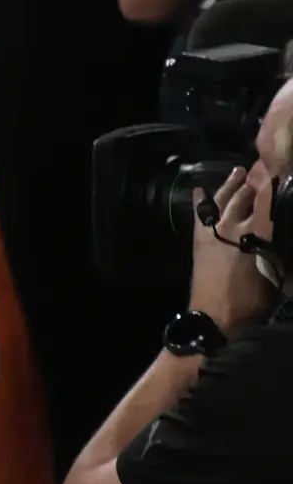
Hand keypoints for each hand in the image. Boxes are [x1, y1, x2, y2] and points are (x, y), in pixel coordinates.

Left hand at [190, 165, 273, 332]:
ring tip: (240, 171)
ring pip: (224, 200)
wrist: (214, 317)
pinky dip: (201, 201)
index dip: (276, 184)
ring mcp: (215, 231)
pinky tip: (200, 189)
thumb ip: (282, 255)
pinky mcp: (199, 240)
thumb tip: (285, 237)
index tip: (282, 170)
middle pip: (248, 196)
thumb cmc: (252, 302)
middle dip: (256, 180)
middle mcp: (237, 226)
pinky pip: (199, 215)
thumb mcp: (277, 278)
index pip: (270, 201)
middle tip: (264, 166)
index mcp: (260, 233)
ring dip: (232, 184)